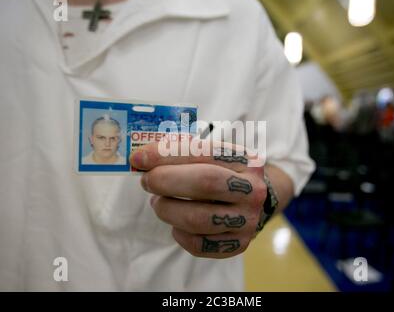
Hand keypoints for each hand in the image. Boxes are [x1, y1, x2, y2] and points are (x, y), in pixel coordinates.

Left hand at [129, 141, 267, 257]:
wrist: (251, 199)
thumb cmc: (221, 173)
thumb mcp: (209, 155)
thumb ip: (179, 151)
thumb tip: (141, 159)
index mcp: (245, 160)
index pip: (204, 152)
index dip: (168, 154)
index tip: (139, 159)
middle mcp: (252, 189)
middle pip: (204, 183)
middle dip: (166, 181)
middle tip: (146, 182)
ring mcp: (247, 219)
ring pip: (197, 219)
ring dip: (167, 210)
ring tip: (159, 203)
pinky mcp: (239, 243)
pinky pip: (199, 245)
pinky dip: (179, 234)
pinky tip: (177, 224)